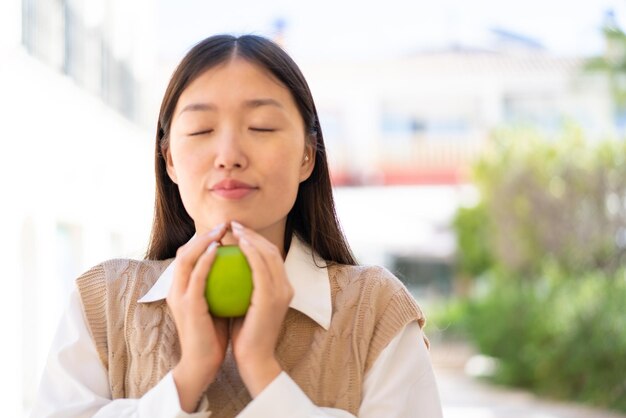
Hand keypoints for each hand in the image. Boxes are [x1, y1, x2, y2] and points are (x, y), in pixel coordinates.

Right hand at [167, 224, 228, 411]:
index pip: (189, 256)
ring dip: (203, 240)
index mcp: (181, 289)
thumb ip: (220, 287)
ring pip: (186, 258)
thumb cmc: (214, 336)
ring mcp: (179, 296)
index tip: (226, 230)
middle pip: (184, 251)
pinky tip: (219, 249)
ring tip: (222, 231)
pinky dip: (205, 259)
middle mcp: (175, 289)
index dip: (204, 239)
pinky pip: (197, 276)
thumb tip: (240, 267)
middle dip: (203, 234)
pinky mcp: (188, 305)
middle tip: (225, 224)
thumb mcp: (216, 305)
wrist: (203, 363)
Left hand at [229, 221, 293, 396]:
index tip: (235, 231)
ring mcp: (282, 292)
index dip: (255, 240)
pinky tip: (237, 244)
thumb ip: (242, 286)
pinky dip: (251, 253)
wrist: (254, 359)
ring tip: (233, 229)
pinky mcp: (272, 298)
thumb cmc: (244, 334)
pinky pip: (261, 268)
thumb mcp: (245, 305)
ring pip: (268, 255)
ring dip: (251, 238)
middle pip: (271, 251)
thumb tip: (225, 267)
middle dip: (253, 233)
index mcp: (282, 289)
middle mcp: (286, 287)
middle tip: (233, 224)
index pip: (270, 257)